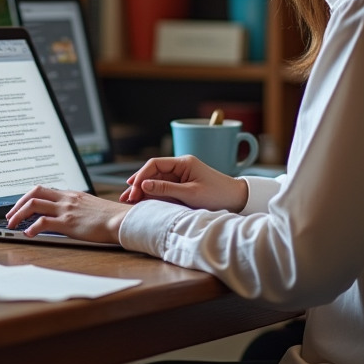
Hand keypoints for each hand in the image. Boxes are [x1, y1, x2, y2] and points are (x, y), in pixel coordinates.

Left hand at [6, 186, 130, 243]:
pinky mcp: (68, 223)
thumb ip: (76, 206)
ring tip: (12, 225)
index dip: (27, 197)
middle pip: (34, 193)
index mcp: (71, 194)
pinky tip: (28, 234)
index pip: (43, 189)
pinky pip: (43, 222)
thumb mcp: (89, 206)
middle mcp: (66, 199)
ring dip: (19, 215)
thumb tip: (66, 214)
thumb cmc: (109, 217)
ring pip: (34, 205)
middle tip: (10, 216)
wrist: (121, 220)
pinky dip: (32, 227)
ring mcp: (66, 209)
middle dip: (18, 204)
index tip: (20, 207)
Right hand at [120, 156, 249, 212]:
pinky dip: (152, 195)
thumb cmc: (218, 195)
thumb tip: (143, 185)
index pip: (154, 164)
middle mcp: (180, 166)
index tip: (133, 190)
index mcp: (183, 162)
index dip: (141, 176)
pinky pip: (163, 188)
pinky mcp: (183, 185)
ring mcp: (181, 176)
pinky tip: (141, 201)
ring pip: (156, 181)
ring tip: (128, 201)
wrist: (238, 200)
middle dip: (138, 184)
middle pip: (153, 173)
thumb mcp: (190, 194)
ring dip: (142, 190)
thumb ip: (166, 189)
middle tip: (125, 198)